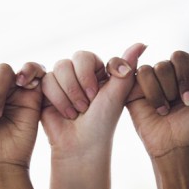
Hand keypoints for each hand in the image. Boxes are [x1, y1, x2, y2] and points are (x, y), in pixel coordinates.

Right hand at [41, 43, 145, 159]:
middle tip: (86, 106)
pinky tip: (65, 113)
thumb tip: (142, 43)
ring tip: (76, 112)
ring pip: (57, 70)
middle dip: (77, 87)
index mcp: (96, 71)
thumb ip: (126, 67)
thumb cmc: (102, 122)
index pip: (85, 57)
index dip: (88, 76)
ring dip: (68, 95)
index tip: (96, 96)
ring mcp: (61, 82)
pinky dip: (57, 99)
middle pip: (69, 62)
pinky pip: (45, 81)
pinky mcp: (46, 91)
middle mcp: (77, 73)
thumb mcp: (117, 93)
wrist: (81, 145)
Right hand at [127, 49, 188, 156]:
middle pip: (166, 64)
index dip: (185, 76)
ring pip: (151, 70)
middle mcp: (165, 73)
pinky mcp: (133, 89)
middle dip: (174, 87)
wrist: (178, 144)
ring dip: (162, 93)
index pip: (181, 57)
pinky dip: (151, 93)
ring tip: (166, 110)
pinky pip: (138, 75)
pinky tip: (157, 108)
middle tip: (179, 106)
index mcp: (184, 72)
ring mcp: (148, 81)